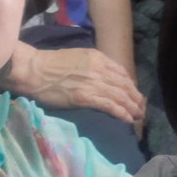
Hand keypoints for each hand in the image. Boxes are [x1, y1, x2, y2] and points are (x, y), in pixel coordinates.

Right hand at [7, 44, 145, 123]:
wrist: (35, 71)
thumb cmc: (51, 64)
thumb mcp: (78, 57)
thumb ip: (93, 64)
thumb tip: (104, 76)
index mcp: (97, 57)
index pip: (121, 72)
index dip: (130, 84)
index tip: (134, 93)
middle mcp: (99, 69)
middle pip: (124, 85)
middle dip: (135, 97)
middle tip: (141, 108)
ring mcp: (93, 83)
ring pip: (120, 96)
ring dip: (131, 107)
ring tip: (138, 116)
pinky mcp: (86, 97)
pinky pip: (109, 105)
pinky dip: (121, 113)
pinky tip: (127, 119)